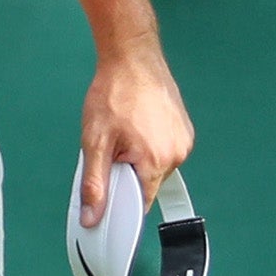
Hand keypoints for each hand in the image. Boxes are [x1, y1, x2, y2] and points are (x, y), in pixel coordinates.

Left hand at [77, 45, 193, 225]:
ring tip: (123, 131)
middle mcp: (176, 155)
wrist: (132, 59)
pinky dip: (148, 145)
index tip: (105, 197)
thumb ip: (94, 183)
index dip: (119, 203)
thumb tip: (91, 216)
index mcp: (156, 162)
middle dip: (124, 173)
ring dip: (136, 158)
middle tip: (109, 148)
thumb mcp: (94, 141)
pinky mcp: (184, 130)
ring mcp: (183, 142)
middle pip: (146, 183)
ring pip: (154, 166)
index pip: (139, 203)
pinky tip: (136, 125)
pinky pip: (163, 150)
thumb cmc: (113, 94)